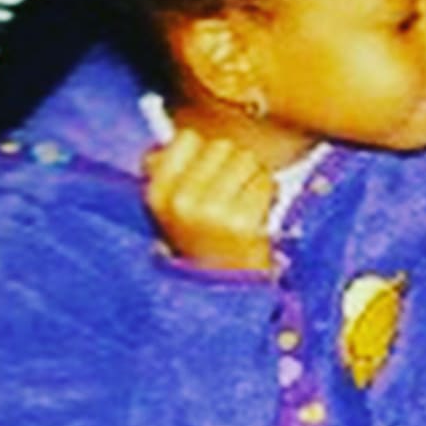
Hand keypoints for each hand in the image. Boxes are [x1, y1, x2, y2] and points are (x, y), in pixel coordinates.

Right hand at [144, 129, 275, 270]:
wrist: (221, 289)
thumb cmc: (199, 238)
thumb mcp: (168, 207)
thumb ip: (163, 169)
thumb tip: (164, 136)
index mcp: (158, 194)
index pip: (187, 139)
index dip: (204, 151)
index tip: (208, 171)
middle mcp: (182, 201)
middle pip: (222, 146)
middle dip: (233, 163)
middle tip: (232, 190)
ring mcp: (214, 212)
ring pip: (246, 160)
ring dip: (253, 174)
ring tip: (245, 199)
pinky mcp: (244, 222)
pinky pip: (265, 181)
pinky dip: (267, 191)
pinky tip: (257, 211)